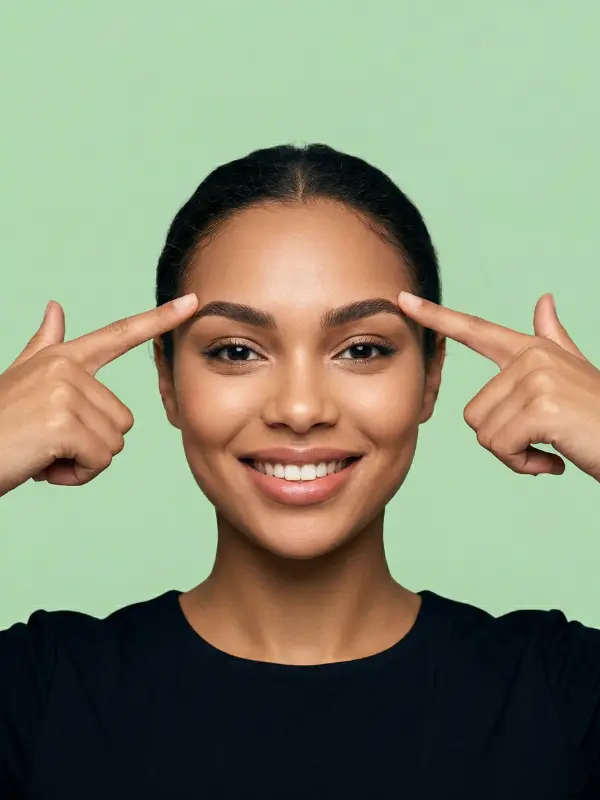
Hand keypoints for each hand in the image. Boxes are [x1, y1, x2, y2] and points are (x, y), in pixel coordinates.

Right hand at [0, 293, 197, 495]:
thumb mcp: (21, 378)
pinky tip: (44, 466)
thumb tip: (56, 307)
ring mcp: (64, 393)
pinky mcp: (63, 423)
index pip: (119, 334)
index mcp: (62, 358)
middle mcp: (67, 368)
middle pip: (122, 419)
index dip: (158, 319)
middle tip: (47, 442)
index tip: (193, 301)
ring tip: (44, 451)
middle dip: (90, 443)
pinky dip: (76, 475)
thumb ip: (44, 345)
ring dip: (82, 461)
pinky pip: (99, 460)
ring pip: (113, 443)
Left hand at [398, 291, 599, 480]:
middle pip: (473, 413)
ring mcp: (537, 380)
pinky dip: (525, 465)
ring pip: (485, 434)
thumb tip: (543, 301)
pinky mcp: (541, 408)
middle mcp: (531, 358)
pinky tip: (555, 461)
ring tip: (551, 447)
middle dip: (504, 440)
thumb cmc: (599, 416)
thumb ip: (553, 339)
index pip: (476, 330)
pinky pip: (502, 448)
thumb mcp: (574, 372)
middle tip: (543, 440)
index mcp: (532, 350)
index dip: (437, 317)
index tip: (403, 300)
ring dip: (515, 455)